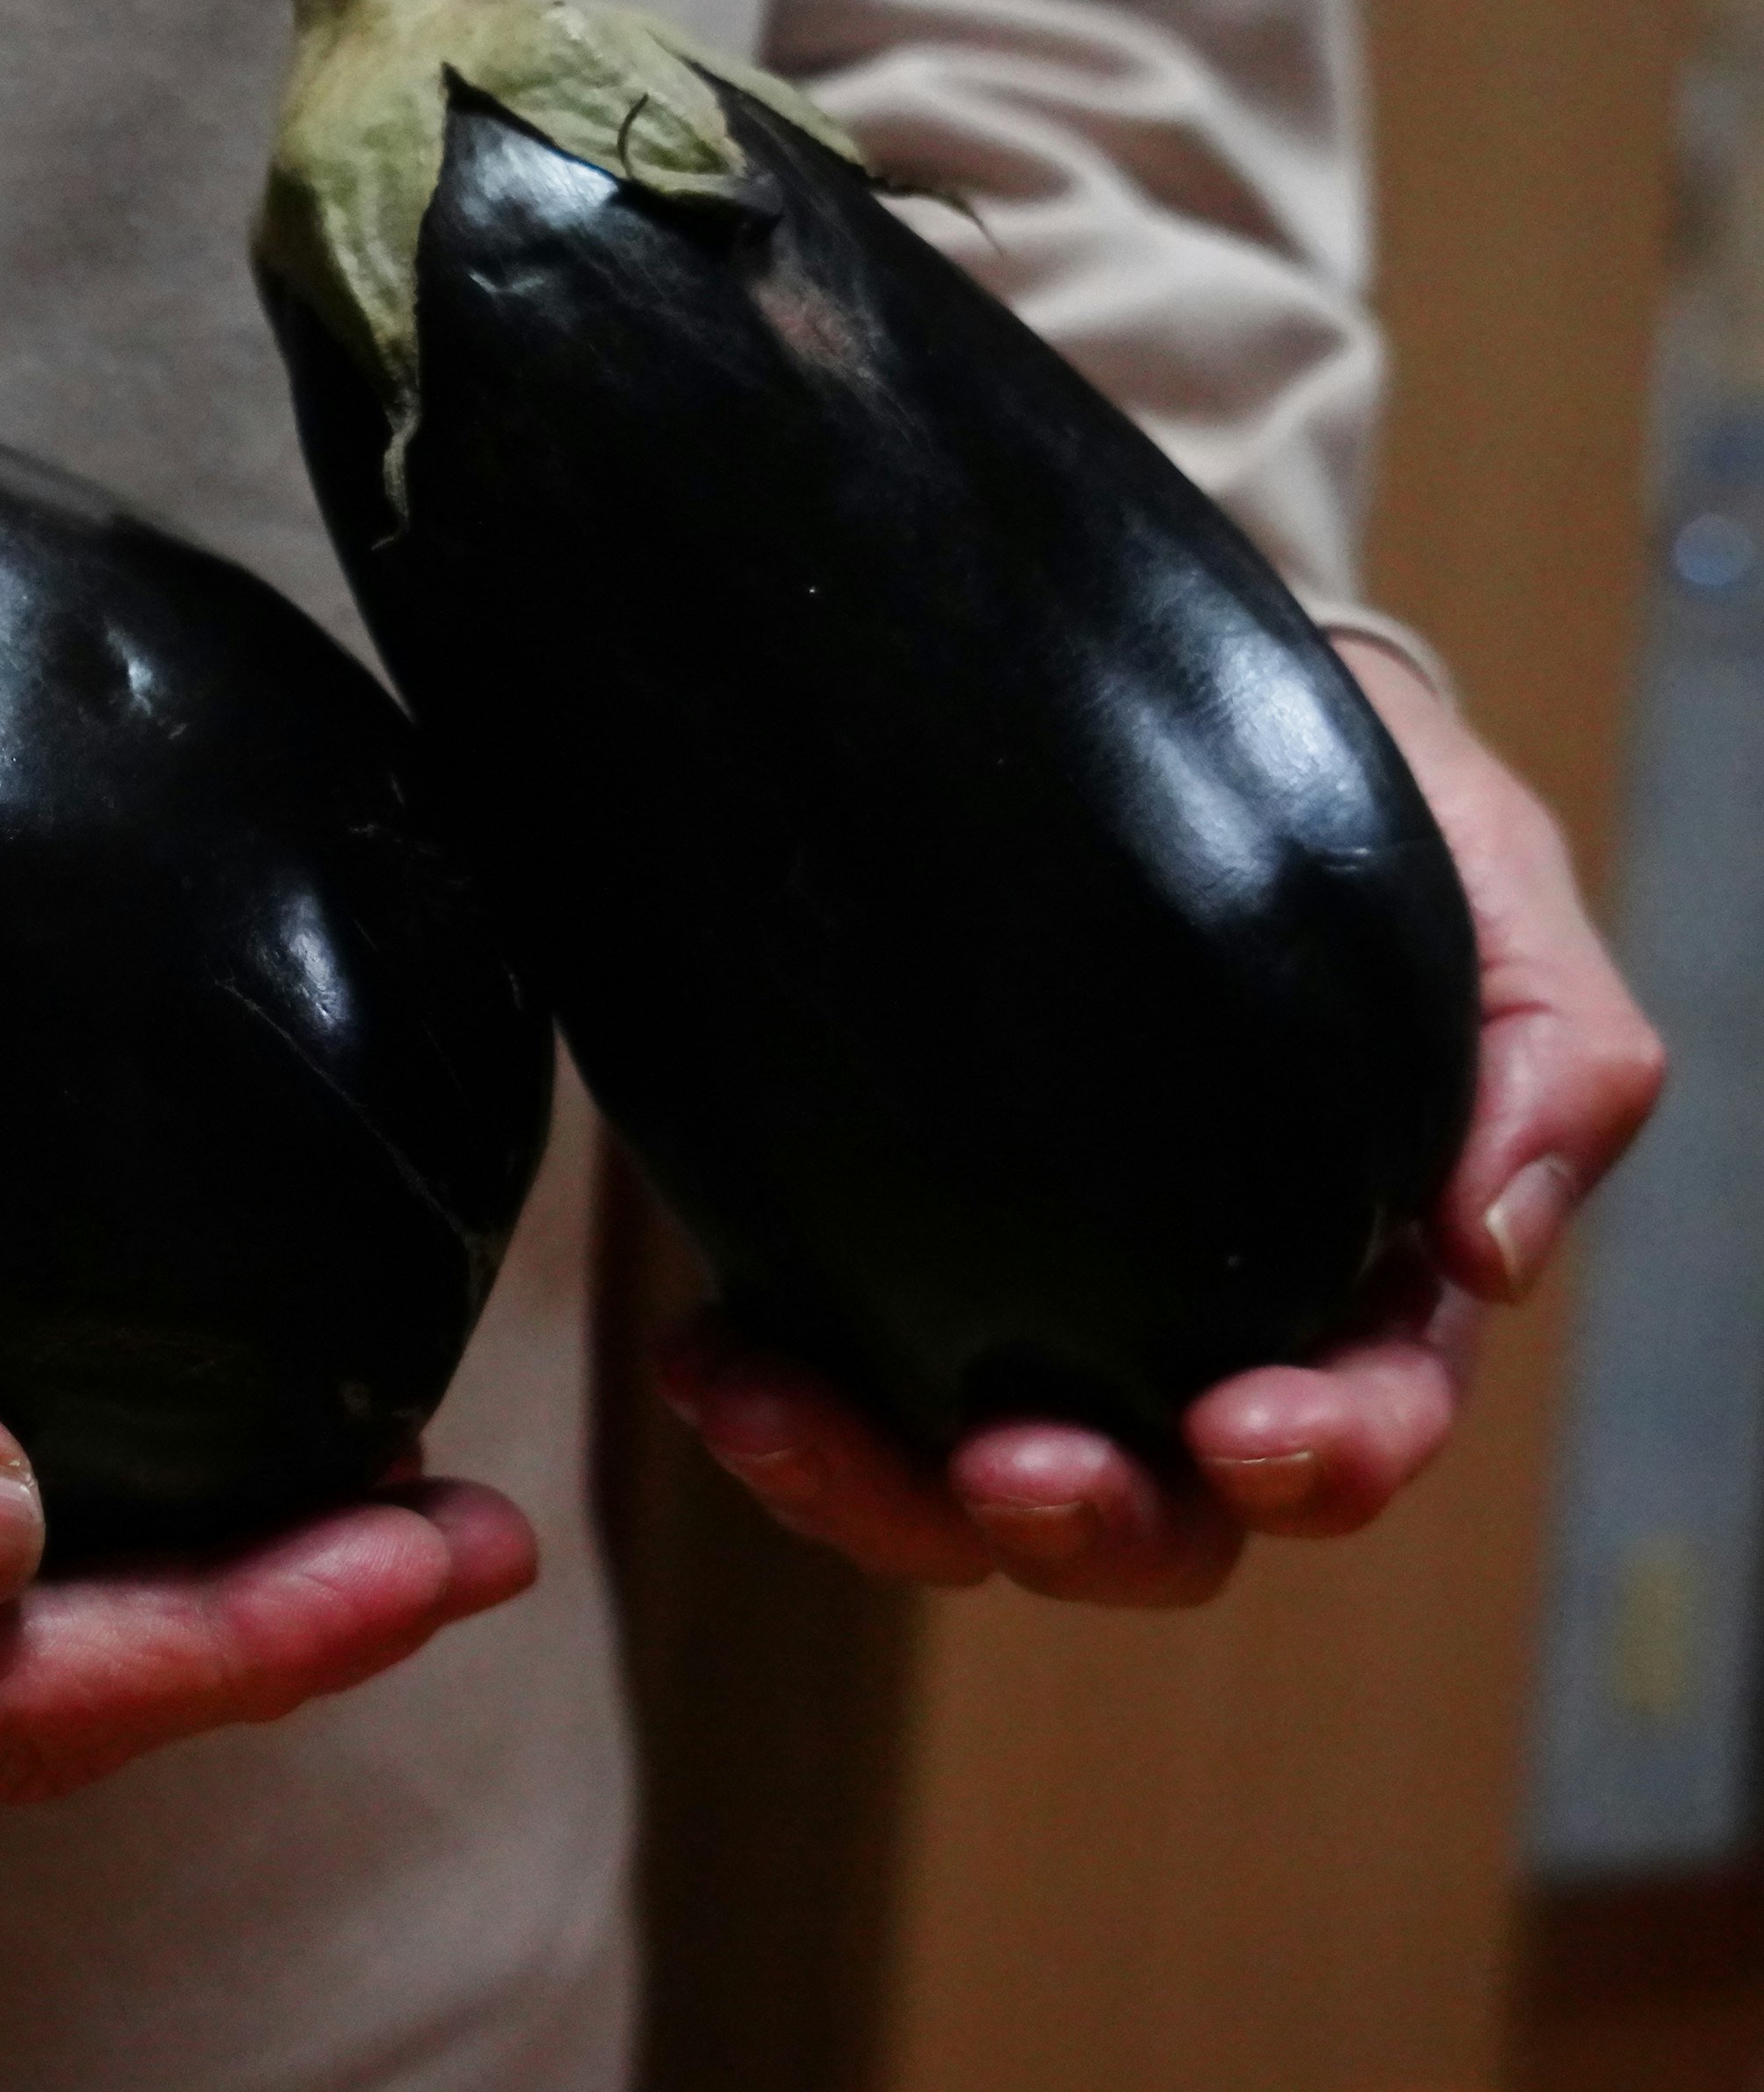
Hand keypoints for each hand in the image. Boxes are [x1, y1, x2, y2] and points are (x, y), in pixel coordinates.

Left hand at [652, 641, 1664, 1604]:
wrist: (1179, 730)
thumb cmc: (1374, 827)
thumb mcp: (1499, 908)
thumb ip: (1546, 1069)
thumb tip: (1487, 1249)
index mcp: (1361, 1294)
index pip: (1354, 1431)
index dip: (1315, 1460)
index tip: (1243, 1431)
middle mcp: (1186, 1349)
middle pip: (1153, 1523)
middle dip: (1082, 1523)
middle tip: (1005, 1469)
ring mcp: (1024, 1329)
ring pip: (956, 1501)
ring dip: (870, 1493)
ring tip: (772, 1417)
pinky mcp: (885, 1276)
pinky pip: (831, 1399)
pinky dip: (770, 1406)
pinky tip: (707, 1356)